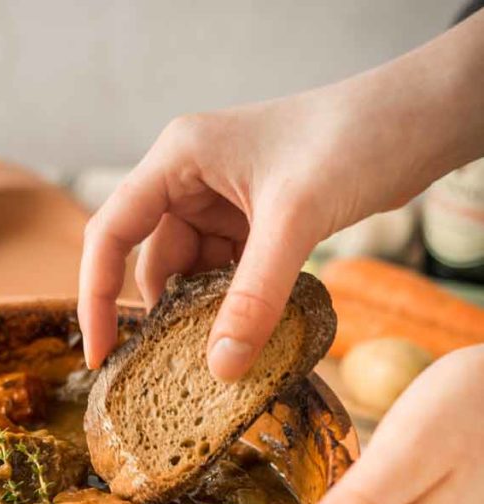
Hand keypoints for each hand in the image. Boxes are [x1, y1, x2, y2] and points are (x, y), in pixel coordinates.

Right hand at [78, 13, 483, 379]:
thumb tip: (220, 369)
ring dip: (208, 315)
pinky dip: (237, 306)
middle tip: (178, 372)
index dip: (97, 294)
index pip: (112, 231)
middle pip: (154, 261)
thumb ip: (254, 297)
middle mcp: (192, 179)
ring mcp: (225, 201)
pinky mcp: (256, 222)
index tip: (100, 353)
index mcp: (179, 159)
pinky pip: (230, 275)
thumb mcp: (295, 221)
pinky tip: (253, 333)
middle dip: (169, 315)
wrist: (417, 120)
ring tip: (225, 357)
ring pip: (195, 274)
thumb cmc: (352, 139)